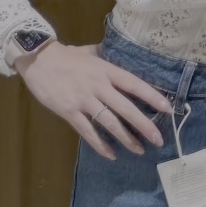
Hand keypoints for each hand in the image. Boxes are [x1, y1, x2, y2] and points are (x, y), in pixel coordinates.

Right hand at [19, 40, 174, 159]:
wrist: (38, 60)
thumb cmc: (65, 56)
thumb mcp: (90, 52)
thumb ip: (107, 57)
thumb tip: (123, 55)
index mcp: (106, 70)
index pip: (134, 84)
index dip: (151, 96)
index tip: (167, 108)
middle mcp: (99, 86)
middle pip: (126, 108)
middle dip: (144, 125)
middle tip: (158, 139)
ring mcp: (84, 100)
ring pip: (109, 123)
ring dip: (126, 138)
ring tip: (140, 150)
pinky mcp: (69, 112)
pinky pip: (88, 132)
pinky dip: (100, 144)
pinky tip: (111, 154)